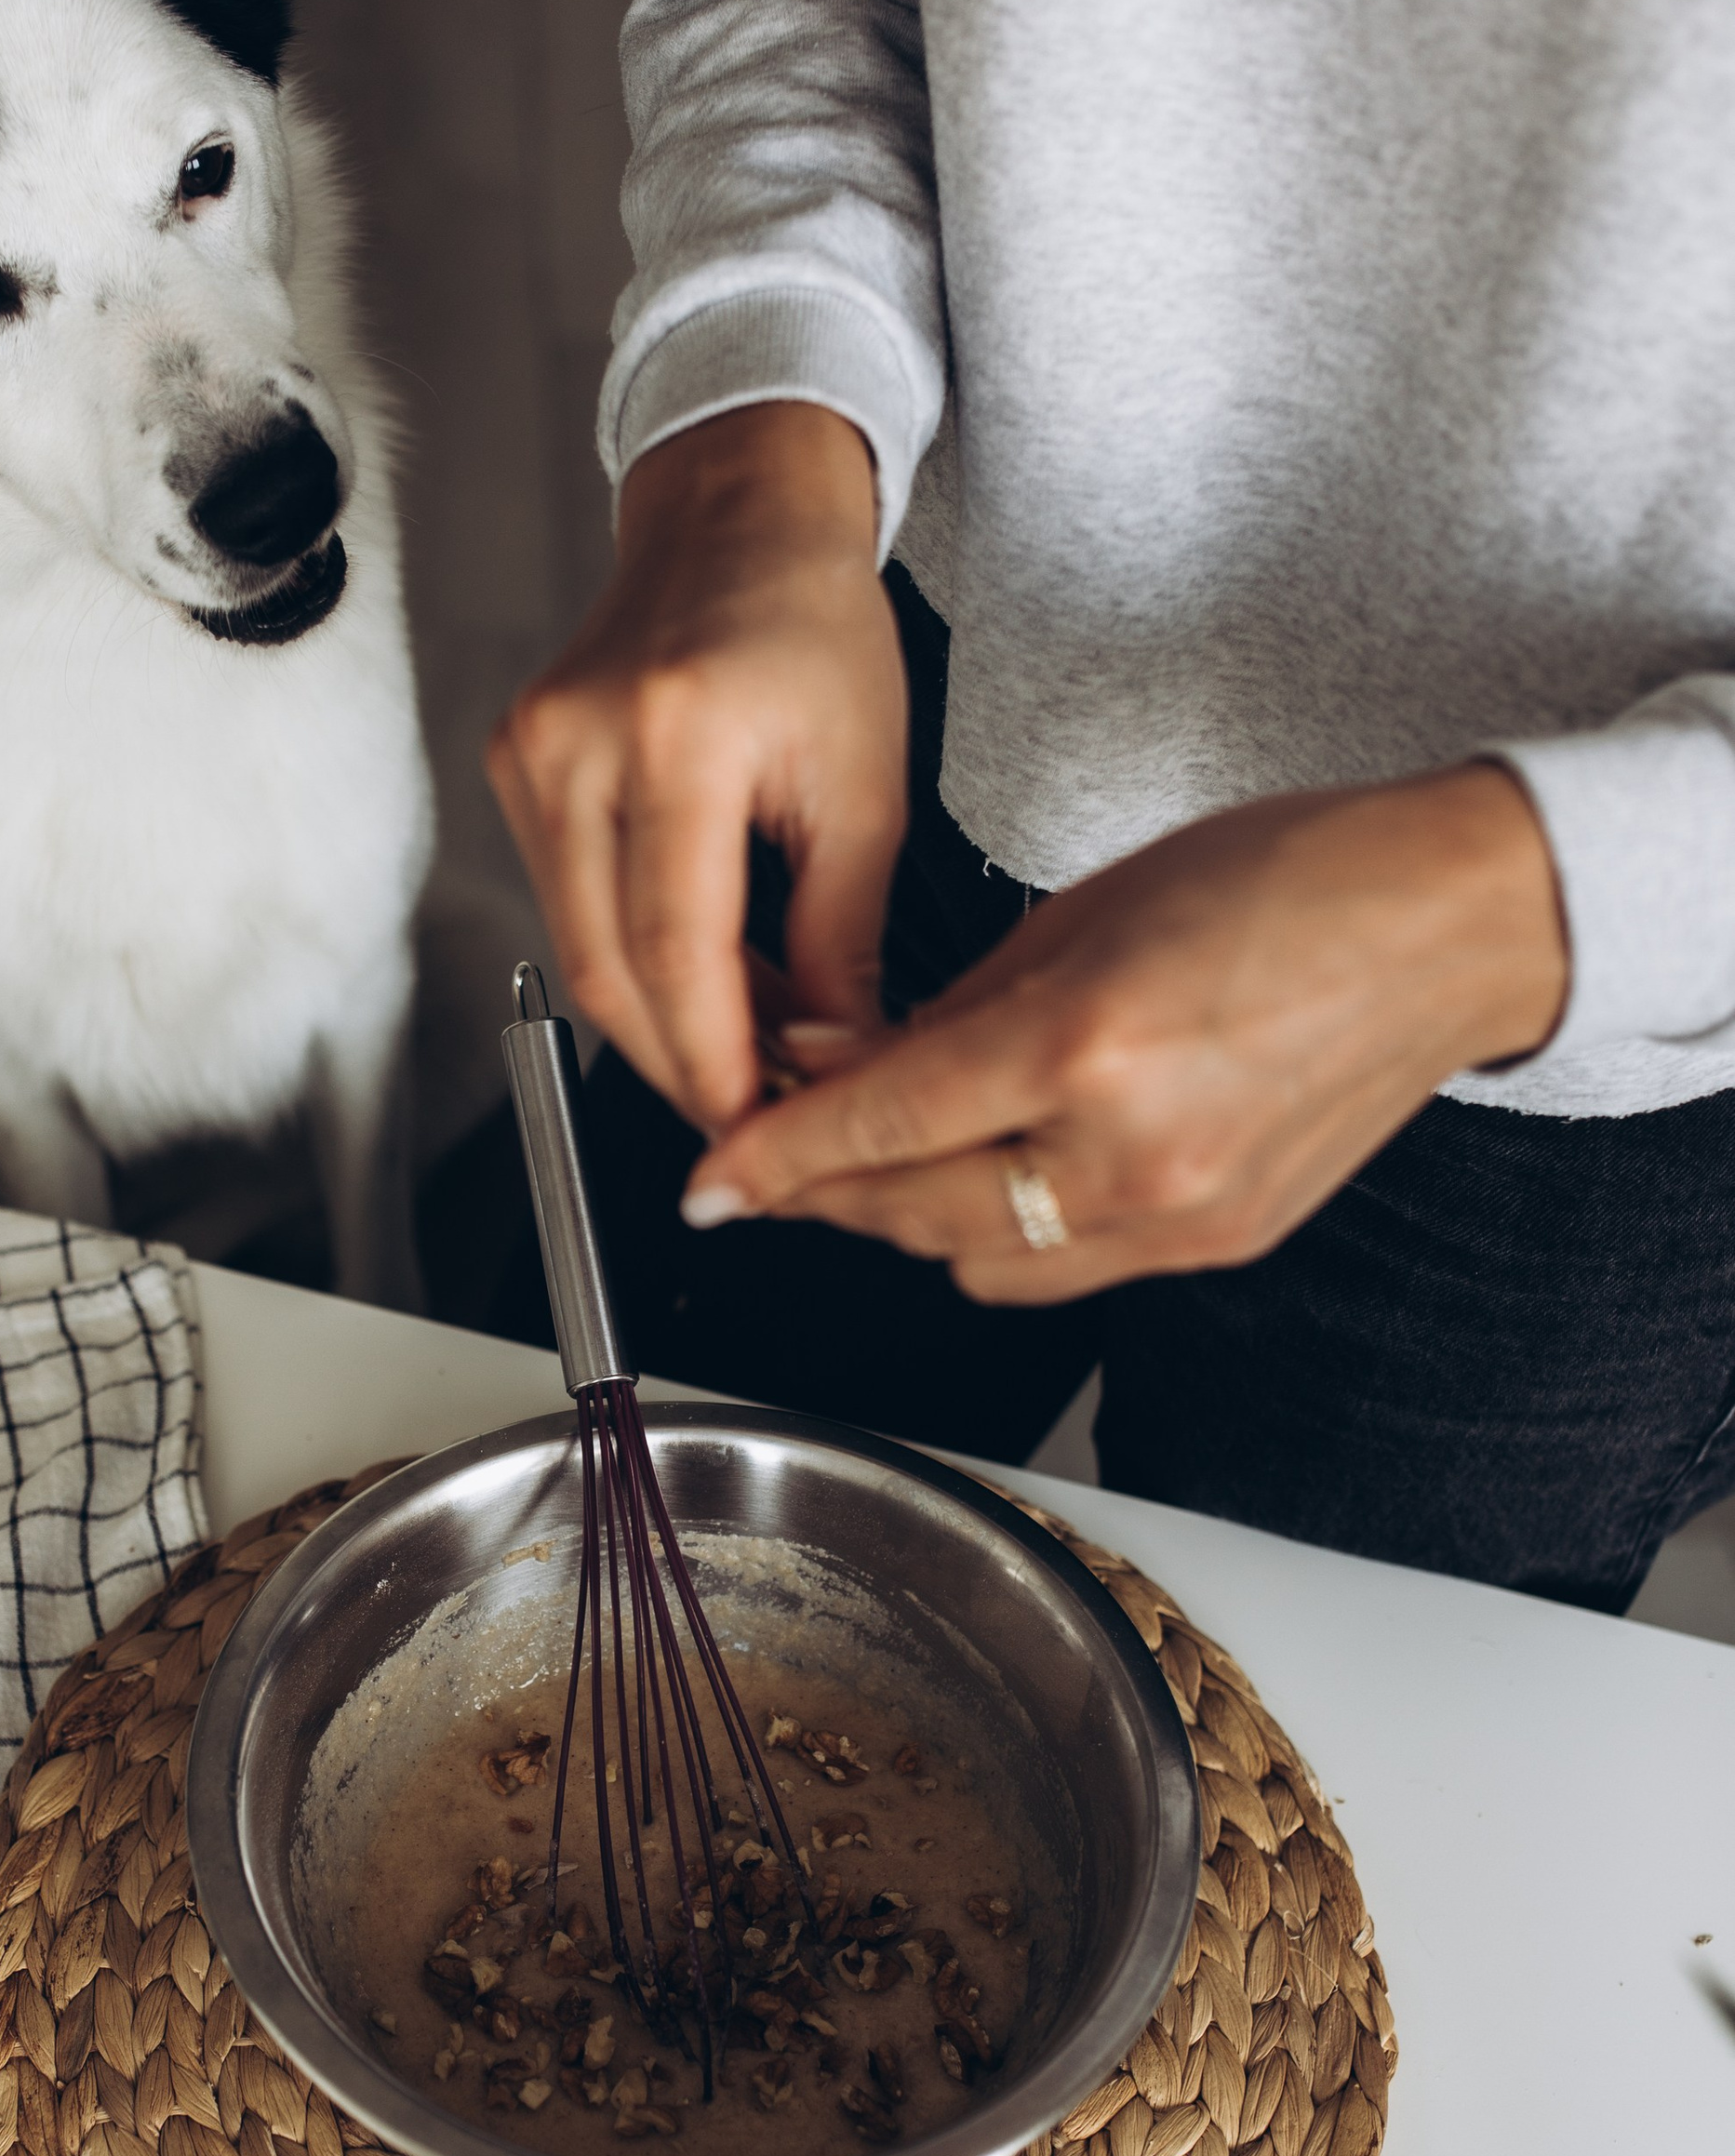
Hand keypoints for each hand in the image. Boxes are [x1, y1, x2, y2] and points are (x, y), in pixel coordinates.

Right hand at [488, 401, 905, 1135]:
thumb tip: (833, 1059)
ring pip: (580, 950)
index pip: (675, 950)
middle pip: (610, 969)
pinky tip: (702, 973)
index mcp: (674, 735)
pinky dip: (634, 959)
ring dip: (662, 1018)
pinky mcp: (515, 767)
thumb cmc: (811, 625)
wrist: (738, 524)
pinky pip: (568, 904)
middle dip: (683, 1061)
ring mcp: (531, 755)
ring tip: (746, 1038)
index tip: (753, 1126)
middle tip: (754, 1109)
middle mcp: (579, 743)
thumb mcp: (865, 788)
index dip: (710, 1060)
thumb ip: (843, 937)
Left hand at [679, 766, 1569, 1299]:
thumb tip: (824, 1065)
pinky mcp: (1214, 1252)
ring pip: (975, 1266)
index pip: (881, 1128)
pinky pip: (1060, 1275)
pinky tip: (985, 1181)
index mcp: (1084, 1044)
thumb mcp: (1081, 911)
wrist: (1449, 929)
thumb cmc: (1280, 880)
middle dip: (822, 1193)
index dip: (774, 1158)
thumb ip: (945, 1010)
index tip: (706, 1182)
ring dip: (905, 1224)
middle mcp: (1127, 1155)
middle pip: (911, 1215)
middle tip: (768, 1160)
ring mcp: (1177, 1220)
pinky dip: (1000, 1239)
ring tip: (872, 1166)